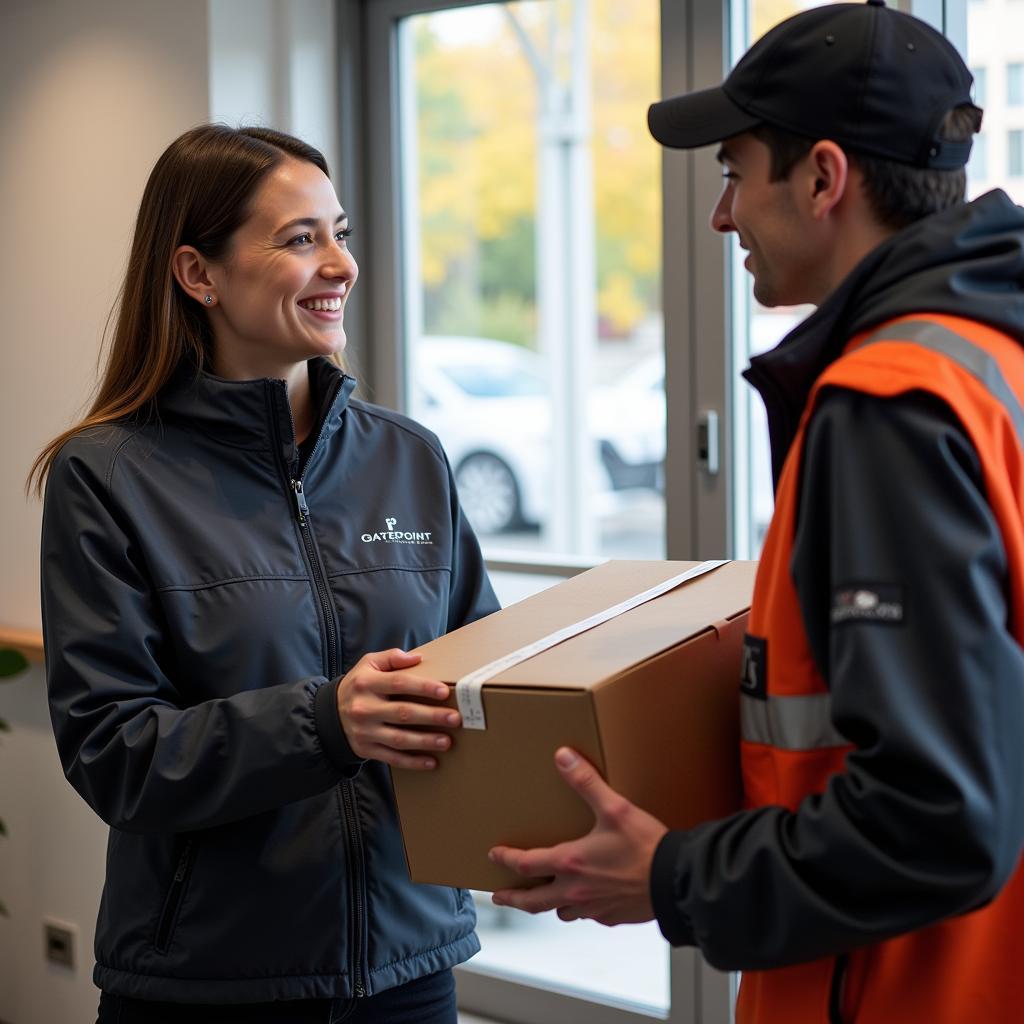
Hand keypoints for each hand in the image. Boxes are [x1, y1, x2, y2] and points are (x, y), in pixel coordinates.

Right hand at [337, 649, 459, 770]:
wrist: (329, 715)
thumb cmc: (358, 686)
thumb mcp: (368, 664)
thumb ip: (391, 658)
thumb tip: (417, 658)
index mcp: (367, 684)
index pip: (399, 683)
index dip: (423, 687)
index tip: (444, 691)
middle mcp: (365, 708)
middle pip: (403, 713)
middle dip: (431, 716)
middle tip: (454, 718)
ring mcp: (365, 731)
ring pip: (399, 739)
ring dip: (425, 741)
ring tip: (447, 741)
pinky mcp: (366, 750)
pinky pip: (392, 758)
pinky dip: (412, 762)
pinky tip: (431, 762)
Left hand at [489, 747, 668, 925]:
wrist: (675, 882)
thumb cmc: (645, 847)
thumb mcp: (614, 808)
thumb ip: (586, 782)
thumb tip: (563, 757)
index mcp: (571, 862)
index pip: (526, 863)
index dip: (507, 859)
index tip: (494, 855)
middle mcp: (576, 890)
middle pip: (533, 901)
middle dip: (513, 898)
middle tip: (498, 896)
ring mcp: (593, 908)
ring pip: (560, 912)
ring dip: (547, 904)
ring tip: (541, 898)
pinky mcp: (612, 917)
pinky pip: (587, 917)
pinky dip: (579, 909)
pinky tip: (585, 901)